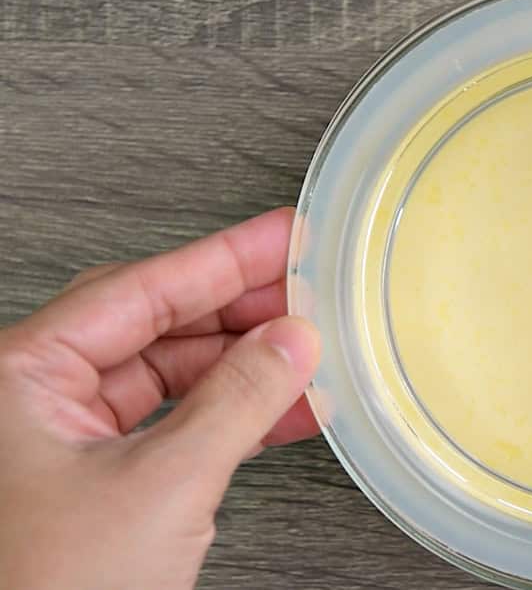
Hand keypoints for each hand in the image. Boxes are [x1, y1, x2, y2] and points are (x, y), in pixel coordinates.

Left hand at [0, 208, 320, 589]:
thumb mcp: (163, 484)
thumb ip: (238, 400)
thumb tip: (291, 340)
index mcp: (20, 376)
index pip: (141, 291)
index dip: (223, 259)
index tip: (281, 237)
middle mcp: (35, 400)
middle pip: (157, 326)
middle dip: (241, 312)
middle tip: (307, 287)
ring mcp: (68, 442)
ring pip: (173, 377)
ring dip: (247, 368)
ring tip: (311, 351)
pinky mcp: (101, 482)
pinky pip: (178, 425)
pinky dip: (235, 417)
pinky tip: (288, 407)